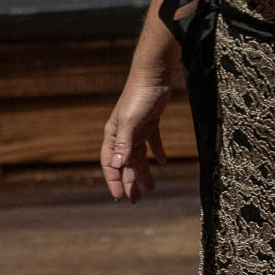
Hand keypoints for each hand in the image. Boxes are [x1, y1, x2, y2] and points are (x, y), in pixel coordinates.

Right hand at [101, 77, 171, 201]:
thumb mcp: (130, 122)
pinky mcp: (150, 122)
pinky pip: (153, 142)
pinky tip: (164, 162)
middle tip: (135, 200)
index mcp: (113, 134)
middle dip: (129, 182)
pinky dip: (158, 152)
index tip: (119, 197)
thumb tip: (117, 167)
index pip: (110, 163)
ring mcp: (137, 128)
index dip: (113, 181)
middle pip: (125, 163)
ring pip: (139, 156)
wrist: (153, 75)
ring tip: (152, 187)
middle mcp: (123, 134)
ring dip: (144, 171)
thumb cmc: (138, 97)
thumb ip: (123, 145)